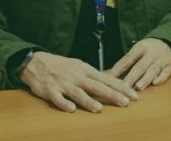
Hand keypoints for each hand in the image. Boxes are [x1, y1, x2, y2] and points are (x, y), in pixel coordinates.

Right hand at [19, 52, 137, 112]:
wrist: (36, 62)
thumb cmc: (60, 66)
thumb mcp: (78, 66)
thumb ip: (93, 76)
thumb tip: (111, 83)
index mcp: (85, 70)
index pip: (106, 79)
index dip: (120, 87)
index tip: (134, 94)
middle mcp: (76, 76)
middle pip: (96, 86)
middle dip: (112, 94)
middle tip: (125, 102)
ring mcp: (63, 83)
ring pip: (78, 93)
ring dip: (88, 101)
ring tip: (99, 108)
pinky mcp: (50, 90)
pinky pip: (58, 98)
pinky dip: (64, 103)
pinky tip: (71, 109)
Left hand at [107, 38, 170, 90]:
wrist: (170, 41)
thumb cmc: (149, 49)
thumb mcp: (137, 50)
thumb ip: (126, 63)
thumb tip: (109, 75)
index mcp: (140, 48)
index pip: (127, 59)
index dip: (118, 70)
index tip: (110, 79)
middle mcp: (151, 53)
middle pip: (140, 66)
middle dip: (131, 77)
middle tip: (123, 87)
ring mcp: (162, 59)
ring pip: (153, 70)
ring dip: (145, 79)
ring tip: (138, 87)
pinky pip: (167, 72)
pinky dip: (161, 78)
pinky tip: (155, 83)